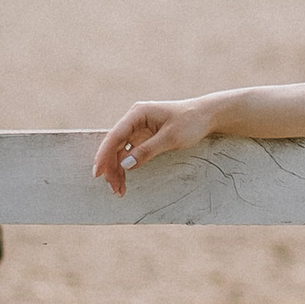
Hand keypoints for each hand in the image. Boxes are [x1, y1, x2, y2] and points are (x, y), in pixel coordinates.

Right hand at [93, 97, 220, 194]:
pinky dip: (127, 166)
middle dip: (111, 167)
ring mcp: (138, 128)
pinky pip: (130, 153)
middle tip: (113, 188)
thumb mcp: (170, 138)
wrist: (207, 116)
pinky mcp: (144, 136)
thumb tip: (125, 164)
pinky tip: (125, 180)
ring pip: (120, 151)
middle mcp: (135, 119)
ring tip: (119, 190)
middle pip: (114, 145)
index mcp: (138, 114)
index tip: (97, 172)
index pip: (115, 135)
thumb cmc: (190, 122)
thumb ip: (147, 151)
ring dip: (118, 169)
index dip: (104, 154)